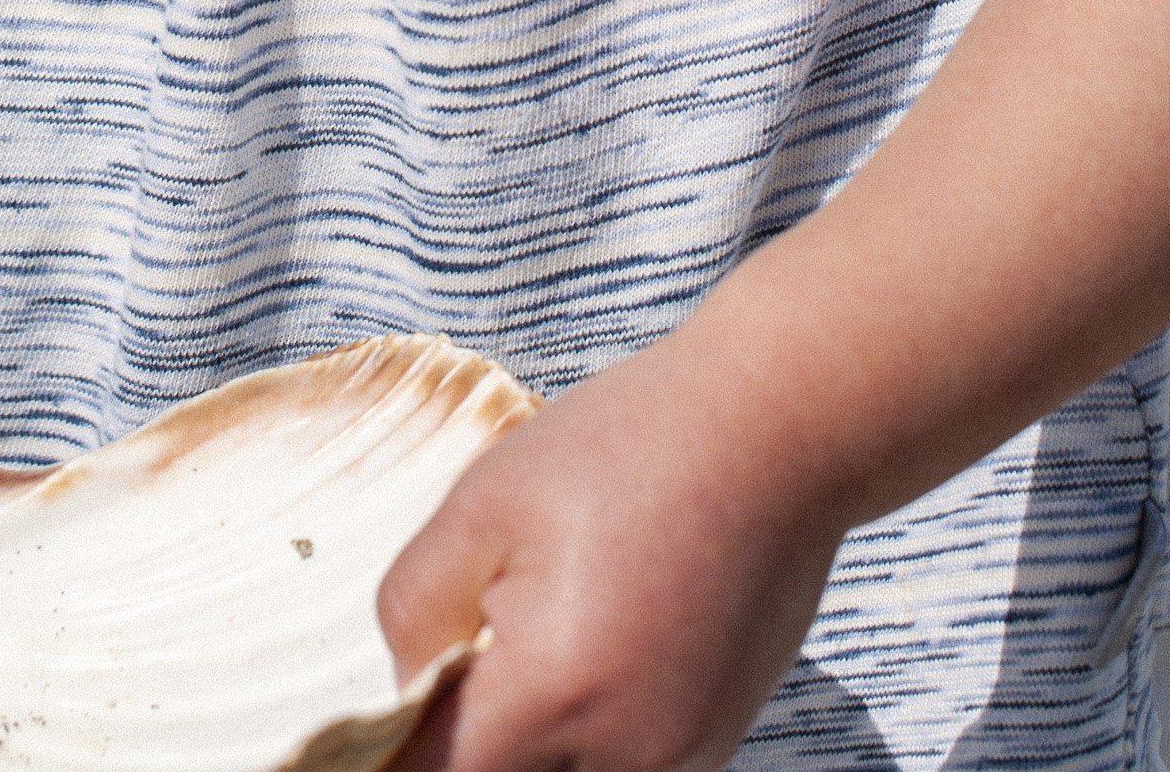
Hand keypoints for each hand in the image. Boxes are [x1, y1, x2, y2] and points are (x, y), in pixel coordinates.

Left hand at [378, 333, 841, 771]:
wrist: (769, 431)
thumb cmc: (627, 448)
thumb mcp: (483, 500)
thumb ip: (415, 608)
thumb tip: (406, 679)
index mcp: (554, 693)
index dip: (399, 747)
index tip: (400, 697)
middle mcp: (626, 754)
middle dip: (471, 734)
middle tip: (469, 644)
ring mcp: (682, 759)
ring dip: (533, 732)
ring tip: (545, 625)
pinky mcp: (713, 744)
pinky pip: (622, 762)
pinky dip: (590, 723)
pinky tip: (601, 634)